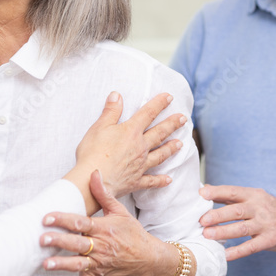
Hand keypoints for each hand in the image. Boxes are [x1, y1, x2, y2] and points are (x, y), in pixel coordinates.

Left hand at [41, 171, 179, 275]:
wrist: (148, 257)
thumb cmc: (132, 233)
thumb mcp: (120, 211)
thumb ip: (104, 194)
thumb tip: (94, 173)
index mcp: (103, 229)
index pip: (81, 223)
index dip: (64, 219)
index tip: (47, 216)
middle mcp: (100, 247)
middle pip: (77, 244)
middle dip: (60, 241)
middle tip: (42, 238)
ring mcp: (98, 264)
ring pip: (78, 265)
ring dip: (62, 265)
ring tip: (46, 264)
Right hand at [69, 92, 185, 209]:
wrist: (91, 180)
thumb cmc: (92, 153)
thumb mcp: (99, 127)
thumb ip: (110, 111)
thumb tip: (117, 95)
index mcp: (131, 132)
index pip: (148, 113)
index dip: (159, 104)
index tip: (170, 97)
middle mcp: (140, 147)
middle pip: (160, 133)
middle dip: (172, 124)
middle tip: (184, 118)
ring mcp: (140, 165)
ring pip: (160, 155)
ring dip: (171, 149)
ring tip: (180, 144)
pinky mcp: (136, 181)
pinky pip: (152, 181)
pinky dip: (161, 180)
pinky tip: (169, 179)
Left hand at [199, 185, 275, 260]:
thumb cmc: (272, 209)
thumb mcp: (256, 197)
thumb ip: (231, 195)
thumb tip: (205, 188)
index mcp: (254, 195)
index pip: (234, 191)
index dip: (217, 192)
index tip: (201, 193)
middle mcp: (260, 208)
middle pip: (236, 211)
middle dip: (218, 215)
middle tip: (202, 220)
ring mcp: (265, 225)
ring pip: (242, 229)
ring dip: (224, 232)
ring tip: (207, 236)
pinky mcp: (270, 240)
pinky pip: (252, 247)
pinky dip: (238, 251)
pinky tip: (225, 255)